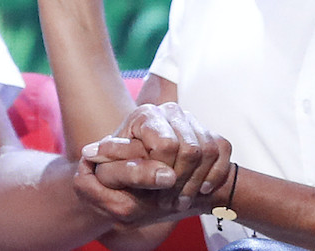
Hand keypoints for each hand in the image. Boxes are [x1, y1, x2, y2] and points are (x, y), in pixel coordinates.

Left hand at [75, 103, 231, 224]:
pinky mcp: (213, 135)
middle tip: (166, 203)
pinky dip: (214, 176)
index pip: (165, 144)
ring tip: (179, 201)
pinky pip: (222, 153)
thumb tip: (92, 154)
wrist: (149, 178)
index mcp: (145, 115)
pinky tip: (200, 191)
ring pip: (207, 151)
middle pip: (189, 149)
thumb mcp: (111, 170)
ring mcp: (194, 121)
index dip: (161, 173)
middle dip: (179, 182)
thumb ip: (109, 163)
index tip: (154, 193)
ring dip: (195, 183)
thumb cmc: (124, 172)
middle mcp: (171, 111)